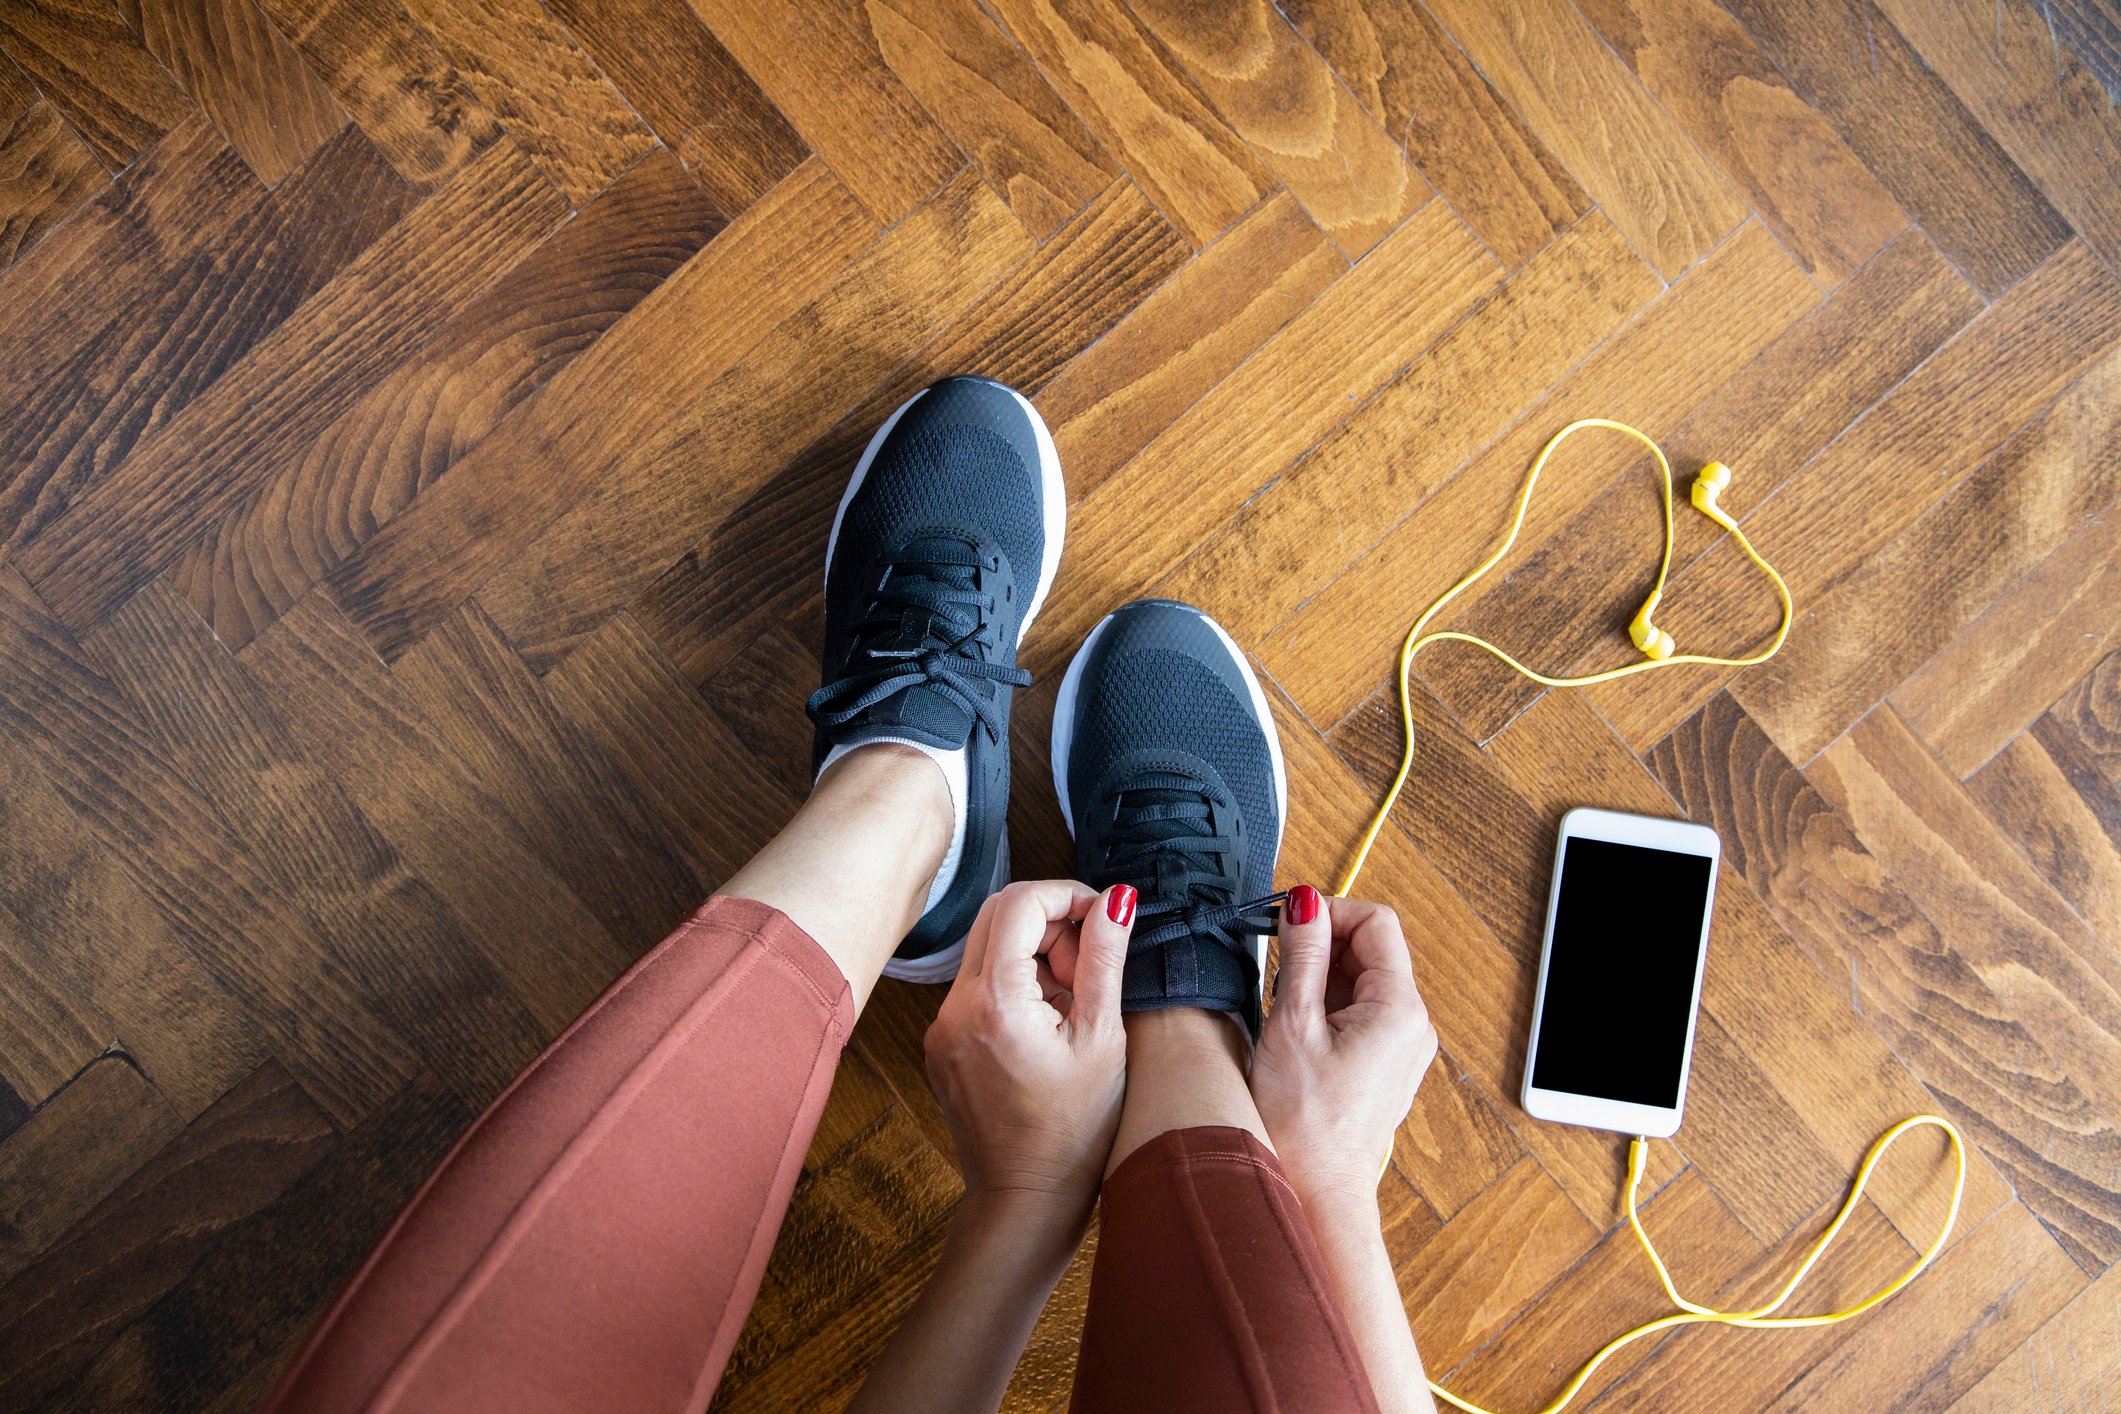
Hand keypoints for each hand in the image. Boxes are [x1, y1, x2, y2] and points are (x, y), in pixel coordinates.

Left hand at [923, 879, 1134, 1223]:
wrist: (1025, 1198)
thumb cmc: (1073, 1132)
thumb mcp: (1102, 1038)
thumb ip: (1104, 960)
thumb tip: (1116, 899)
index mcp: (994, 1002)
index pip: (1020, 902)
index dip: (1067, 895)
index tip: (1102, 917)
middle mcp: (954, 1007)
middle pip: (996, 916)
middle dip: (1050, 921)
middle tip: (1088, 965)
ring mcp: (942, 1026)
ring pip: (985, 949)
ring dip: (1033, 953)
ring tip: (1073, 1003)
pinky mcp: (942, 1043)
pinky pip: (976, 987)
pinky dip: (1014, 984)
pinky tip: (1047, 1026)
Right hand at [1250, 889, 1437, 1208]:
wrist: (1315, 1189)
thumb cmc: (1303, 1123)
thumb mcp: (1293, 1024)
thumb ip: (1300, 955)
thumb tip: (1305, 903)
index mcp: (1399, 1009)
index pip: (1376, 922)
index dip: (1330, 912)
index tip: (1288, 923)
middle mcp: (1412, 1024)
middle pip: (1370, 949)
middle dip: (1321, 947)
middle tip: (1276, 969)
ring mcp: (1401, 1045)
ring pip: (1360, 980)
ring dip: (1319, 978)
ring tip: (1285, 1011)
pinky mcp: (1384, 1062)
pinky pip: (1358, 1011)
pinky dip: (1325, 1006)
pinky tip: (1297, 1033)